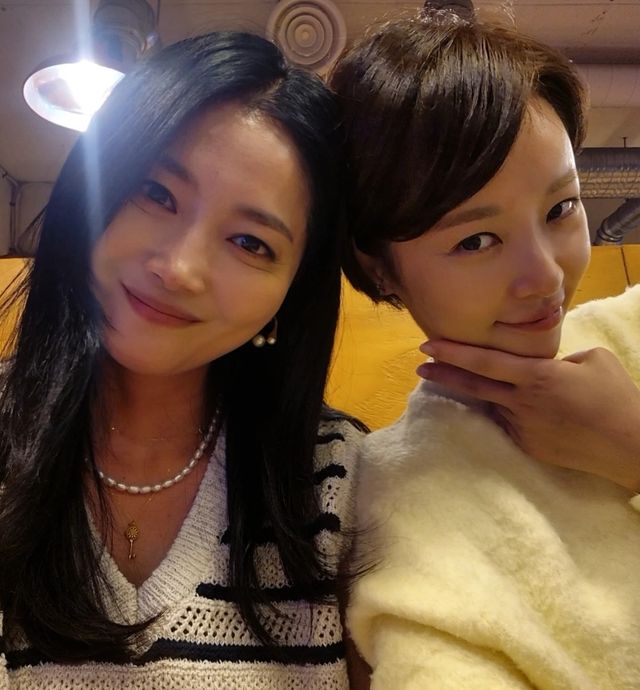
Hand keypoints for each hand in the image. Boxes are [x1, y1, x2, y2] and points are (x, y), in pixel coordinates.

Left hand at [417, 340, 639, 491]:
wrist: (631, 446)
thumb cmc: (617, 397)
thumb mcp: (592, 359)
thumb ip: (559, 356)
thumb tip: (542, 361)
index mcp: (537, 376)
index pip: (484, 362)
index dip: (453, 353)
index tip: (427, 347)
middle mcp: (522, 402)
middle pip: (473, 386)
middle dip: (443, 374)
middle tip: (420, 365)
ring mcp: (523, 427)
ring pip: (495, 404)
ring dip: (488, 394)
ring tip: (485, 385)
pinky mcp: (528, 446)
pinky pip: (510, 423)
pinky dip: (510, 412)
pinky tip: (529, 411)